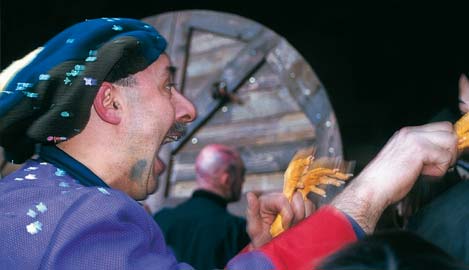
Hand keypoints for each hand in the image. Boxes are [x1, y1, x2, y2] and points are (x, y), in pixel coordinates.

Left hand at [245, 191, 314, 248]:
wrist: (271, 249)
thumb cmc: (261, 239)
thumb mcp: (253, 228)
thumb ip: (252, 211)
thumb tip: (250, 195)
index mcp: (268, 200)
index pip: (282, 199)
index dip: (287, 213)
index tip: (286, 227)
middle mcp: (281, 198)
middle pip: (297, 197)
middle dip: (298, 214)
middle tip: (292, 228)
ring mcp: (293, 203)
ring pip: (307, 202)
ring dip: (305, 216)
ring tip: (297, 228)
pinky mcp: (303, 210)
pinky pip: (313, 209)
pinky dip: (311, 218)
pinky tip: (302, 226)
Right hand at [332, 122, 456, 232]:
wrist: (372, 188)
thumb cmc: (385, 180)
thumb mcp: (405, 159)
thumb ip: (422, 152)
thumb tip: (442, 154)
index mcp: (406, 134)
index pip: (439, 127)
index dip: (445, 143)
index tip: (440, 158)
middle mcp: (410, 133)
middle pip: (448, 129)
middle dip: (450, 148)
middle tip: (438, 164)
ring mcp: (414, 139)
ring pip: (450, 140)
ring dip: (446, 158)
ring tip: (429, 169)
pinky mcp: (419, 149)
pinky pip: (445, 157)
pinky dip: (439, 169)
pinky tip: (423, 173)